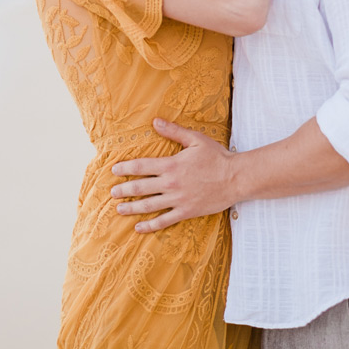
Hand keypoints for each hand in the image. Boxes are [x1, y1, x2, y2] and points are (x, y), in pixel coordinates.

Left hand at [109, 119, 237, 231]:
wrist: (236, 178)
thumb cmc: (217, 157)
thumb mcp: (195, 139)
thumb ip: (173, 131)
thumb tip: (155, 121)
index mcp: (171, 165)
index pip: (140, 167)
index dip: (125, 168)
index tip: (114, 170)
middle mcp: (171, 183)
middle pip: (140, 187)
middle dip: (123, 190)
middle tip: (112, 192)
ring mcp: (178, 199)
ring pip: (149, 205)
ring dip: (131, 208)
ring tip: (119, 209)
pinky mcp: (186, 211)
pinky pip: (165, 220)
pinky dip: (150, 225)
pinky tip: (139, 227)